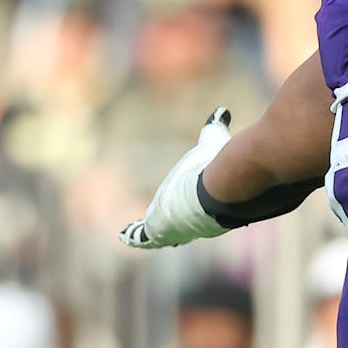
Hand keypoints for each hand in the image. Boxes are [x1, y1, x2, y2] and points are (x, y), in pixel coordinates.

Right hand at [119, 109, 231, 247]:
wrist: (214, 188)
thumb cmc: (214, 166)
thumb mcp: (211, 142)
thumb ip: (215, 128)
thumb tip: (222, 111)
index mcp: (201, 199)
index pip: (192, 205)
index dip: (186, 206)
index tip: (183, 207)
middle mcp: (189, 215)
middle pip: (177, 222)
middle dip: (169, 223)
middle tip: (157, 223)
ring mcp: (172, 224)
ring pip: (159, 230)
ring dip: (149, 231)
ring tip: (136, 232)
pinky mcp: (158, 229)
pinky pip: (143, 236)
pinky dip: (134, 236)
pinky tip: (125, 236)